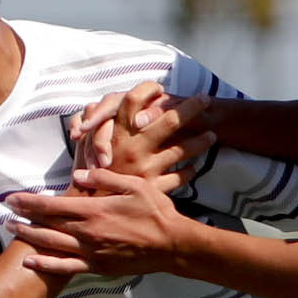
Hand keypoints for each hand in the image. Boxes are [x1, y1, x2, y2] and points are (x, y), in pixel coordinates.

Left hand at [9, 170, 198, 278]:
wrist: (171, 245)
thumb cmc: (156, 212)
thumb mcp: (134, 185)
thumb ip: (104, 179)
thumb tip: (78, 176)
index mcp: (95, 210)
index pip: (54, 204)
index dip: (30, 201)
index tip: (13, 198)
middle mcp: (88, 232)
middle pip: (48, 223)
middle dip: (24, 216)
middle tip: (5, 211)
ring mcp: (91, 252)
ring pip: (52, 244)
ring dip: (30, 236)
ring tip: (12, 230)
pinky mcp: (97, 266)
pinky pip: (66, 267)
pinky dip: (46, 264)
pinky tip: (31, 261)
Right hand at [72, 83, 215, 187]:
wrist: (88, 209)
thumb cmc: (87, 172)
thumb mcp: (86, 142)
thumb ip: (96, 121)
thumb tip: (102, 104)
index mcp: (116, 133)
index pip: (134, 100)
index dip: (149, 90)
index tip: (163, 88)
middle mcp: (133, 147)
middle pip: (169, 120)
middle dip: (191, 108)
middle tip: (206, 101)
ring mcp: (145, 168)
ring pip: (182, 150)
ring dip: (200, 142)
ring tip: (211, 137)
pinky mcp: (153, 188)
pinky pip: (179, 178)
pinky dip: (189, 171)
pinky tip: (193, 167)